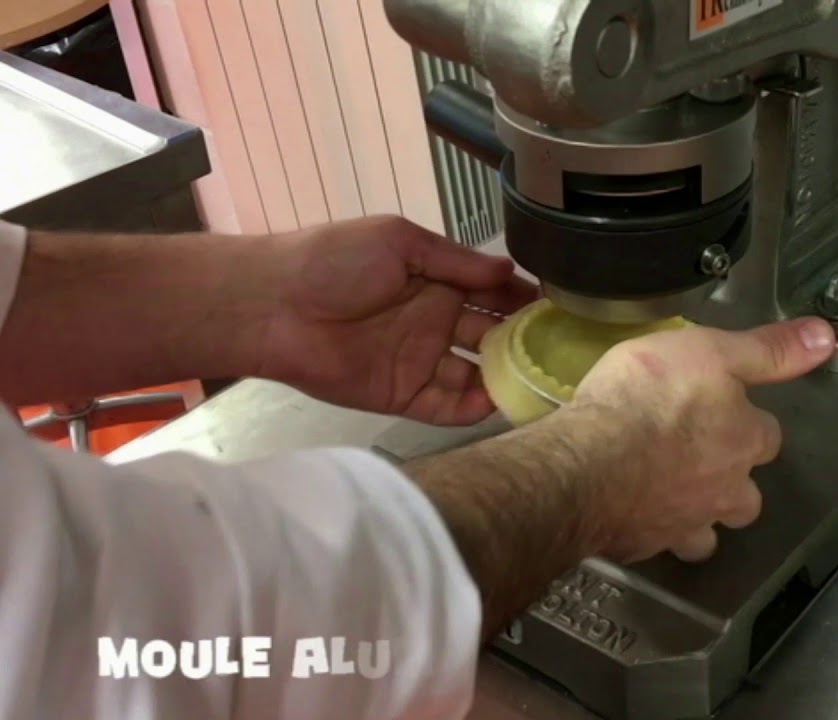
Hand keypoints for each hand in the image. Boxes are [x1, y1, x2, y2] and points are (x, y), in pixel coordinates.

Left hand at [259, 216, 537, 424]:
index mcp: (438, 282)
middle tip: (563, 351)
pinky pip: (448, 406)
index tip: (562, 308)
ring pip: (477, 375)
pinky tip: (500, 403)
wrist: (274, 305)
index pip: (494, 293)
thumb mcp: (400, 243)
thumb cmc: (334, 261)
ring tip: (541, 383)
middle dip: (525, 343)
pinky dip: (474, 408)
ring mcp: (422, 361)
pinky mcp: (404, 396)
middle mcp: (436, 322)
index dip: (525, 300)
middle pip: (493, 337)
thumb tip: (509, 269)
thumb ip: (456, 261)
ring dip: (506, 379)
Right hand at [572, 317, 835, 562]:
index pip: (767, 436)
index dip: (749, 423)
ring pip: (707, 535)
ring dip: (698, 521)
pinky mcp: (643, 545)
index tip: (727, 411)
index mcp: (744, 440)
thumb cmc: (648, 397)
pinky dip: (648, 532)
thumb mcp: (711, 351)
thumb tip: (825, 339)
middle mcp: (725, 489)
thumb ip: (767, 350)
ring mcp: (685, 524)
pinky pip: (654, 544)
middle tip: (702, 464)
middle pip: (746, 498)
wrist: (588, 462)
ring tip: (672, 501)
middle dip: (732, 485)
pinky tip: (629, 516)